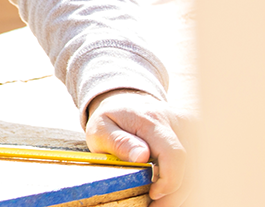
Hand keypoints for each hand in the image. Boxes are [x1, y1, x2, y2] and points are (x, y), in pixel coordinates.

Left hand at [85, 88, 188, 204]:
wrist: (126, 103)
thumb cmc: (112, 119)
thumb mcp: (101, 128)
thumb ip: (119, 142)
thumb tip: (141, 156)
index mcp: (153, 120)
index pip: (174, 153)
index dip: (169, 180)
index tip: (154, 194)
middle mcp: (179, 123)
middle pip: (191, 167)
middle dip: (176, 194)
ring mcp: (191, 131)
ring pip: (198, 171)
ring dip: (183, 192)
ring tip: (162, 203)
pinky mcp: (197, 139)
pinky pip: (198, 168)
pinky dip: (186, 184)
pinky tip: (170, 194)